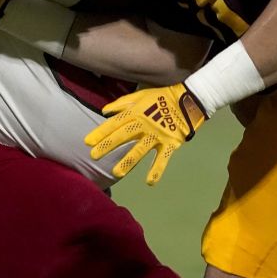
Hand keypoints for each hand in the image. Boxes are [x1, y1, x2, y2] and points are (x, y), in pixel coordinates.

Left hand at [84, 83, 206, 184]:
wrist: (189, 99)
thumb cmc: (161, 96)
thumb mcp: (140, 95)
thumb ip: (122, 103)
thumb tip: (104, 111)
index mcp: (135, 113)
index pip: (114, 123)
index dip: (100, 132)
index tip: (87, 142)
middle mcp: (144, 124)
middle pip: (123, 136)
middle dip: (108, 146)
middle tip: (94, 156)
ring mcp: (158, 134)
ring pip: (141, 149)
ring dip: (129, 161)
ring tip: (116, 172)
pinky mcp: (171, 142)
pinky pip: (163, 158)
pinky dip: (157, 170)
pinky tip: (149, 182)